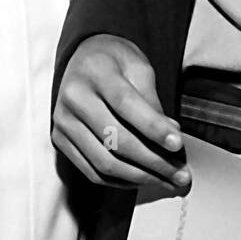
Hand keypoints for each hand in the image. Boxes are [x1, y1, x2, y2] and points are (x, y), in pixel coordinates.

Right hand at [52, 35, 190, 190]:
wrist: (84, 58)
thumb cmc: (115, 62)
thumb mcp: (139, 67)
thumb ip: (152, 101)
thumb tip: (170, 138)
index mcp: (95, 71)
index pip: (125, 104)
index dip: (153, 127)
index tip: (178, 145)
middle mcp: (74, 96)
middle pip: (115, 139)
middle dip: (153, 161)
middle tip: (180, 173)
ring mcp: (63, 120)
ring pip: (104, 162)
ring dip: (140, 177)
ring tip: (166, 180)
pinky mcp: (60, 139)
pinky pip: (92, 171)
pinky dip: (120, 181)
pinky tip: (141, 178)